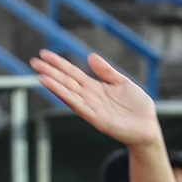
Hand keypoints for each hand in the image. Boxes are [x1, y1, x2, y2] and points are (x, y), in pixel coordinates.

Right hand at [30, 51, 160, 148]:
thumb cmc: (137, 106)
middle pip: (66, 81)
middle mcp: (89, 97)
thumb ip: (106, 71)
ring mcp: (91, 108)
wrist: (148, 128)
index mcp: (95, 87)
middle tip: (33, 61)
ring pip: (69, 93)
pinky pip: (79, 106)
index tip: (44, 54)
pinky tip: (56, 89)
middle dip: (50, 71)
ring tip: (40, 74)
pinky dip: (67, 97)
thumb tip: (90, 56)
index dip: (59, 63)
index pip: (72, 73)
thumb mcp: (122, 82)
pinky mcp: (96, 119)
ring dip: (54, 84)